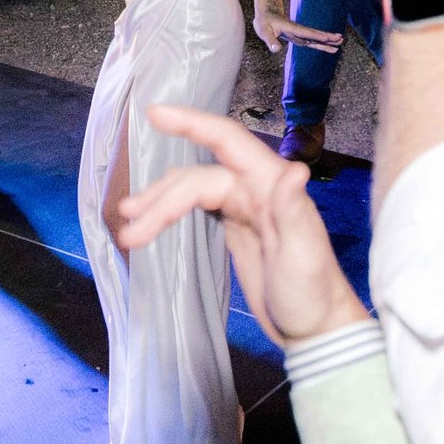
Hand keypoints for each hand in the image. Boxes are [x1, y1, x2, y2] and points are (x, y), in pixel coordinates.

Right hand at [117, 105, 368, 347]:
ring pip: (192, 191)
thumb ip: (294, 213)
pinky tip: (149, 222)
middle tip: (131, 229)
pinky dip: (170, 213)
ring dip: (159, 206)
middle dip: (162, 200)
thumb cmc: (312, 293)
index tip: (154, 114)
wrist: (314, 329)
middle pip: (198, 177)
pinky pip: (196, 206)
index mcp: (271, 184)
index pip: (227, 141)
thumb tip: (295, 170)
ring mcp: (245, 206)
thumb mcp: (304, 256)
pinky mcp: (235, 226)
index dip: (192, 124)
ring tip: (128, 228)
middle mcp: (256, 187)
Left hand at [256, 2, 343, 56]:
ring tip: (341, 41)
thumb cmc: (264, 22)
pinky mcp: (300, 38)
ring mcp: (300, 34)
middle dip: (327, 36)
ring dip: (328, 40)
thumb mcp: (263, 31)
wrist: (266, 15)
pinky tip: (330, 47)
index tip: (326, 37)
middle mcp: (298, 31)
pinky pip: (312, 42)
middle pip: (315, 34)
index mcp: (291, 28)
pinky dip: (322, 44)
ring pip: (316, 38)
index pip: (305, 33)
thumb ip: (270, 40)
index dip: (315, 35)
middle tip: (340, 38)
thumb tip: (276, 50)